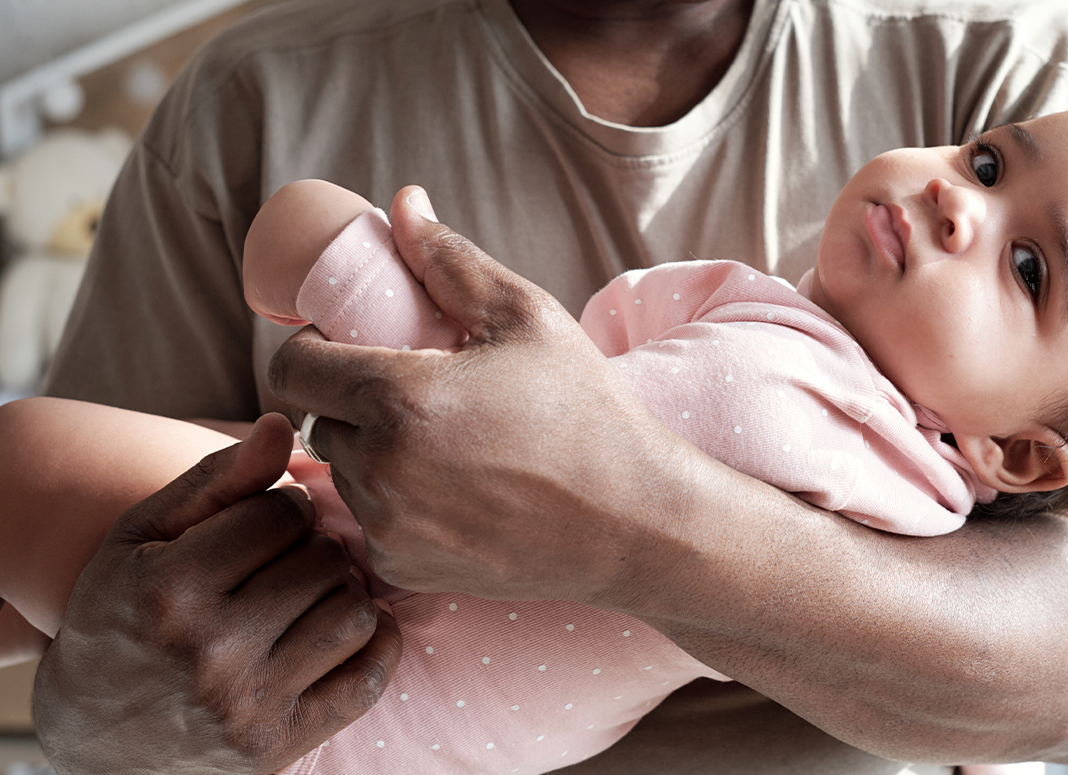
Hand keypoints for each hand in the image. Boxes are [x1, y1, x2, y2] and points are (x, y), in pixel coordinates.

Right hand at [33, 415, 402, 774]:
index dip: (285, 509)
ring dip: (342, 594)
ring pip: (353, 611)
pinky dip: (373, 644)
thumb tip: (284, 425)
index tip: (268, 524)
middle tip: (290, 561)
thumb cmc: (121, 618)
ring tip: (309, 595)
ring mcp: (249, 703)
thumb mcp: (142, 539)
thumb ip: (216, 480)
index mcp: (170, 590)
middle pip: (323, 560)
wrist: (93, 738)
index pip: (283, 513)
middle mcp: (210, 651)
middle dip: (315, 549)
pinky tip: (341, 631)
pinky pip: (369, 676)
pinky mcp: (282, 743)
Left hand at [268, 187, 697, 603]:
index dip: (311, 348)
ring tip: (446, 444)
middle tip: (417, 394)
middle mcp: (380, 469)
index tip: (350, 345)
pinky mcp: (404, 569)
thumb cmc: (585, 412)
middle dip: (353, 402)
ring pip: (345, 473)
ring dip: (374, 453)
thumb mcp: (526, 319)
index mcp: (397, 399)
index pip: (292, 368)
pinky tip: (457, 491)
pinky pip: (372, 523)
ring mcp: (389, 527)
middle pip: (319, 421)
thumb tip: (403, 204)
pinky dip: (398, 504)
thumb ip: (451, 262)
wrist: (632, 521)